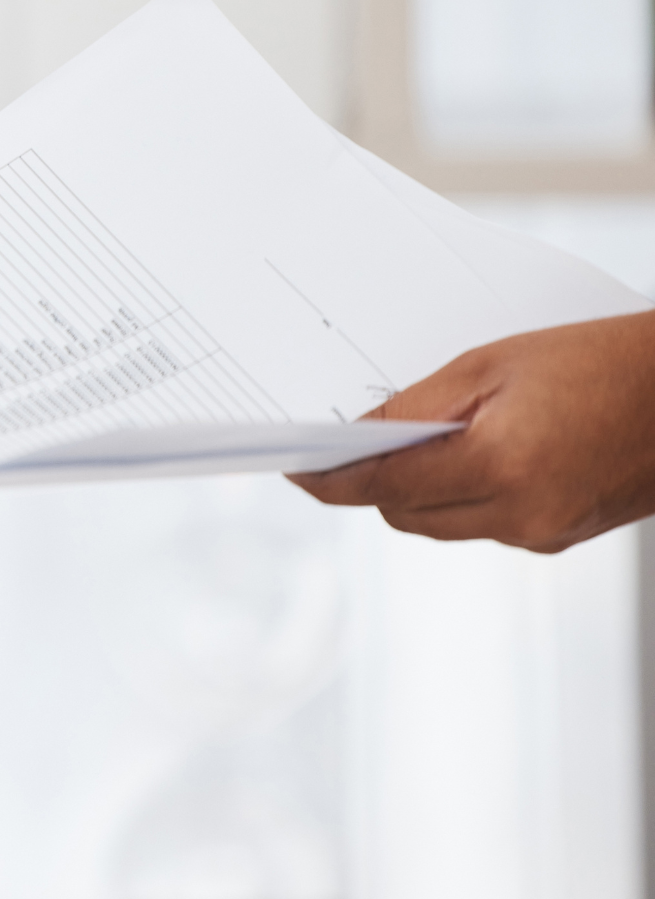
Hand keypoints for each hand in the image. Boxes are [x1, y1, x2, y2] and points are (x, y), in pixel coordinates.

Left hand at [289, 310, 654, 551]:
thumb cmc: (602, 360)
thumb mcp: (492, 364)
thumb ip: (416, 406)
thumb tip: (358, 435)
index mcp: (502, 468)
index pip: (384, 488)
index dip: (331, 481)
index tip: (295, 468)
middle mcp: (522, 516)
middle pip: (405, 515)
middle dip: (372, 482)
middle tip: (347, 442)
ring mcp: (545, 534)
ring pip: (443, 524)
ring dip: (418, 489)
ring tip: (414, 438)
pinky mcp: (563, 537)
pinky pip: (486, 523)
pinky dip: (464, 493)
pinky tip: (472, 451)